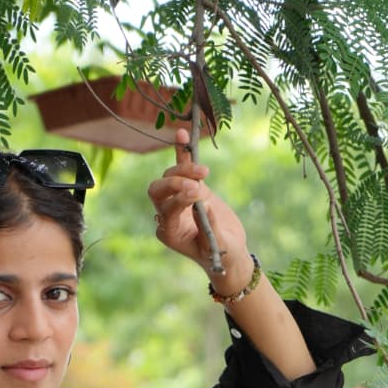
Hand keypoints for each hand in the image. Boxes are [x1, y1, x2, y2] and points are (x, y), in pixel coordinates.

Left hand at [148, 128, 251, 290]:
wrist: (229, 250)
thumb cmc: (223, 254)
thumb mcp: (219, 246)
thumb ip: (210, 227)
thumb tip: (203, 205)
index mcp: (170, 233)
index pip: (167, 209)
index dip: (180, 199)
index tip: (199, 195)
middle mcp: (167, 215)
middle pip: (158, 191)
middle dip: (175, 183)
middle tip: (198, 184)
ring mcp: (176, 199)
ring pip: (169, 176)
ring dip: (184, 169)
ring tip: (204, 173)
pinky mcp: (188, 187)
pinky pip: (180, 166)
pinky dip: (181, 151)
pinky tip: (181, 133)